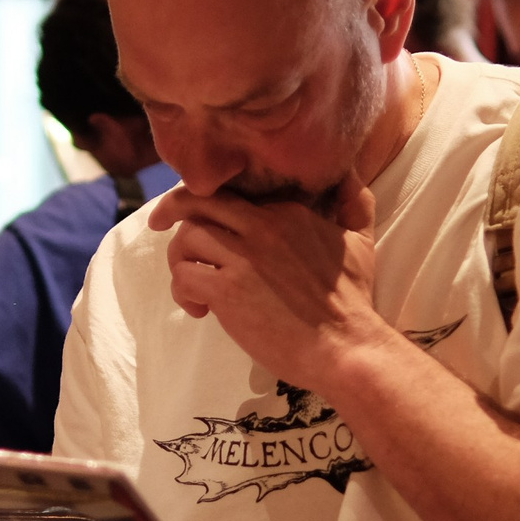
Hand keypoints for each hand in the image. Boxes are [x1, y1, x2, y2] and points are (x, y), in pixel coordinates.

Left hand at [149, 179, 390, 388]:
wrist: (346, 346)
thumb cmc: (353, 301)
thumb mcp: (361, 242)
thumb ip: (355, 203)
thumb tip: (350, 173)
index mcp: (287, 211)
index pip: (232, 192)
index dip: (210, 202)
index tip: (205, 218)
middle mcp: (262, 226)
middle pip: (199, 201)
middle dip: (172, 209)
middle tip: (158, 223)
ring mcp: (244, 258)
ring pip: (186, 237)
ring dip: (180, 260)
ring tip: (193, 285)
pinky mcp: (228, 291)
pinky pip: (185, 276)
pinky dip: (184, 292)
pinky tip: (200, 310)